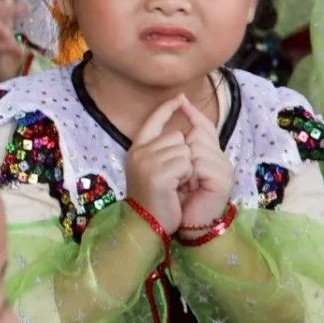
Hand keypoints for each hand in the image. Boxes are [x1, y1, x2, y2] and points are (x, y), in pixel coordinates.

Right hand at [124, 95, 191, 236]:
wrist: (146, 224)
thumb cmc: (155, 198)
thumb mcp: (154, 169)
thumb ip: (161, 150)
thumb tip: (180, 132)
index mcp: (136, 149)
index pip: (153, 121)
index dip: (167, 109)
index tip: (180, 98)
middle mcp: (139, 152)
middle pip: (176, 136)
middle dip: (182, 155)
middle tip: (174, 177)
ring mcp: (147, 162)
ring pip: (183, 149)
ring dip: (186, 167)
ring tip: (175, 183)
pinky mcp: (158, 174)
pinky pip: (185, 163)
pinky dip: (187, 176)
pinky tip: (176, 188)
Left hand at [173, 95, 234, 229]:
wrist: (185, 225)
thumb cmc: (175, 196)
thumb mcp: (172, 164)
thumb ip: (176, 140)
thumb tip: (180, 104)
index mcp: (208, 153)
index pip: (204, 125)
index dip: (192, 113)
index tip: (180, 99)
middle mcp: (219, 158)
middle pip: (198, 132)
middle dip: (181, 149)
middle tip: (180, 174)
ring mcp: (224, 168)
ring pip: (197, 146)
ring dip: (183, 163)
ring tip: (185, 182)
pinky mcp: (224, 179)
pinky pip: (200, 163)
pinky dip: (190, 173)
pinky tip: (190, 186)